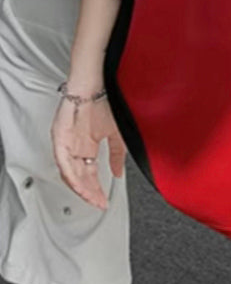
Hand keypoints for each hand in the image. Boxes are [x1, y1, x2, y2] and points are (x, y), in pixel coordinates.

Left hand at [51, 86, 125, 209]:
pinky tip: (79, 181)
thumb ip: (117, 156)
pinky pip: (62, 159)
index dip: (96, 189)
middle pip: (78, 176)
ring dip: (80, 186)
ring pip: (68, 171)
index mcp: (88, 145)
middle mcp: (76, 145)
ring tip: (90, 196)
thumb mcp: (118, 135)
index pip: (90, 174)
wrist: (102, 82)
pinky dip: (70, 172)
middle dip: (89, 192)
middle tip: (98, 202)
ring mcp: (66, 141)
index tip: (103, 200)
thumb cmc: (109, 100)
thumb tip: (118, 173)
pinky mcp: (59, 135)